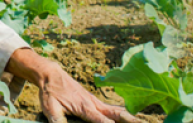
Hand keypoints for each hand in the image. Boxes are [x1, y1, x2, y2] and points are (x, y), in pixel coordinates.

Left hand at [5, 48, 140, 122]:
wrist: (51, 75)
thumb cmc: (51, 92)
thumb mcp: (50, 109)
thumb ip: (58, 121)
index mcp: (84, 108)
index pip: (101, 120)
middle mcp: (93, 104)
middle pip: (116, 114)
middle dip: (130, 120)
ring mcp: (95, 102)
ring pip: (116, 110)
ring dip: (129, 116)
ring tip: (142, 121)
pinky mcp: (94, 101)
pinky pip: (111, 108)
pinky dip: (122, 112)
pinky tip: (128, 116)